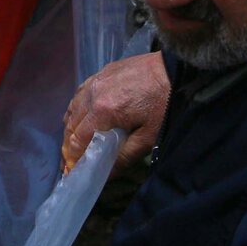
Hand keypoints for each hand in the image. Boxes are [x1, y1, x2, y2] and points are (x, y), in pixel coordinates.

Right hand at [62, 51, 169, 173]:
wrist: (177, 70)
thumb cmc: (165, 105)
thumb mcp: (149, 137)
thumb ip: (124, 157)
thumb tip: (105, 176)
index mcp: (102, 111)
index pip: (77, 139)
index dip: (72, 157)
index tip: (73, 171)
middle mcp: (92, 94)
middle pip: (71, 124)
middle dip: (69, 145)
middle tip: (73, 160)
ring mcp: (95, 80)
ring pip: (72, 108)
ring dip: (72, 126)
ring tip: (76, 141)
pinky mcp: (101, 72)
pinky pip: (80, 93)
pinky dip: (77, 108)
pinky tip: (84, 116)